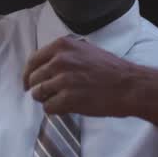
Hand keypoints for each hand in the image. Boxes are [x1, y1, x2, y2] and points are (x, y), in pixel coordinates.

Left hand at [23, 37, 139, 117]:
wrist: (129, 85)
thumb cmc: (110, 69)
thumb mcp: (84, 50)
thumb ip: (63, 54)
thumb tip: (45, 66)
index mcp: (61, 46)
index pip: (33, 61)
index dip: (29, 75)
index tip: (29, 83)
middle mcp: (59, 60)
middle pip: (33, 79)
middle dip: (38, 89)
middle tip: (49, 95)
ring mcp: (62, 80)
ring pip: (38, 94)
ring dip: (47, 100)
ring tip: (62, 101)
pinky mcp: (67, 98)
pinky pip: (48, 108)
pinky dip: (55, 110)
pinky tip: (67, 108)